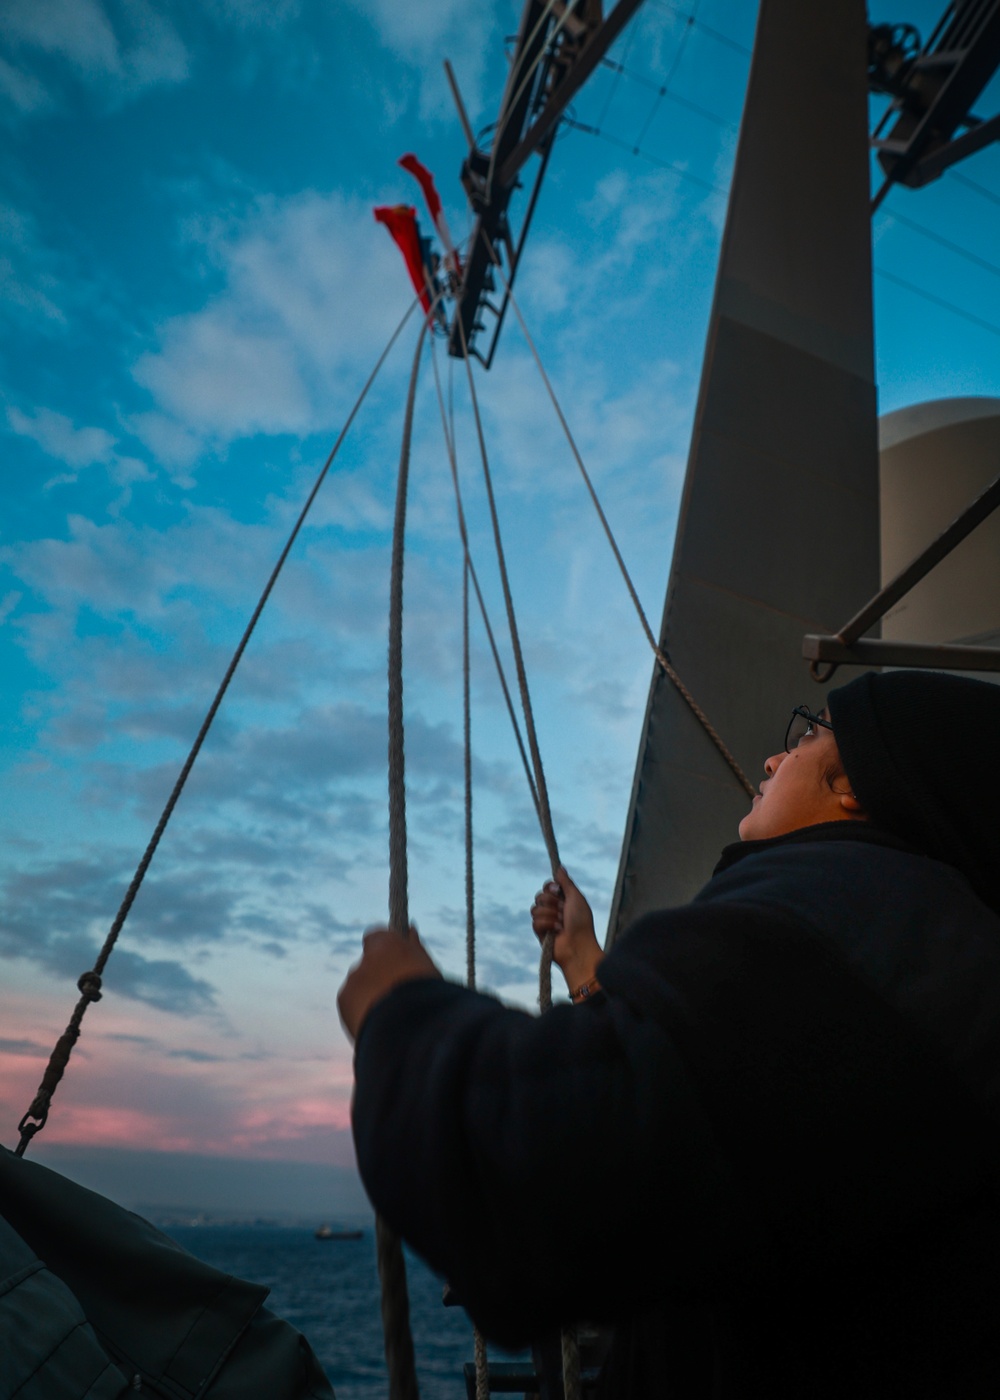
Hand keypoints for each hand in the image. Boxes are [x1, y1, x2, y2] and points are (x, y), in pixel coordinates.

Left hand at [338, 926, 441, 1042]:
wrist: (408, 1027)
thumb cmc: (426, 994)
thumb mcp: (427, 967)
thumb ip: (414, 947)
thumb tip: (410, 930)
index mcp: (387, 944)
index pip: (376, 937)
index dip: (384, 949)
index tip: (395, 961)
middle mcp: (366, 958)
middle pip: (368, 964)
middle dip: (377, 975)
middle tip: (396, 995)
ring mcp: (353, 979)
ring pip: (359, 984)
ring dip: (369, 995)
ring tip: (389, 1015)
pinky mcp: (343, 1000)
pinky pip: (351, 1003)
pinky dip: (361, 1010)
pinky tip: (378, 1023)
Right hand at [530, 866, 602, 996]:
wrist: (579, 945)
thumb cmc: (582, 922)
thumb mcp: (576, 898)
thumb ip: (566, 882)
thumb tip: (560, 867)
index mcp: (563, 901)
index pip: (547, 887)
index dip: (551, 888)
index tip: (558, 891)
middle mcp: (553, 910)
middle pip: (539, 896)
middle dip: (552, 902)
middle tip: (563, 911)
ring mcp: (546, 922)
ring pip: (535, 908)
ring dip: (551, 915)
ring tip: (561, 924)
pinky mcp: (540, 933)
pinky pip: (535, 922)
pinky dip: (548, 925)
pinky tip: (557, 932)